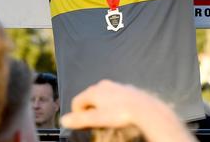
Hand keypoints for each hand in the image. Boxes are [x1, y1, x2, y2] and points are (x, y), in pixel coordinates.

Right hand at [60, 80, 193, 141]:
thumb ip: (79, 120)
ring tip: (110, 119)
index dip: (78, 115)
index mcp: (93, 90)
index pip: (76, 102)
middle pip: (89, 99)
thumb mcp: (97, 119)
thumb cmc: (120, 114)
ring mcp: (116, 85)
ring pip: (102, 97)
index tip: (85, 125)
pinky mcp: (127, 89)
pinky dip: (114, 104)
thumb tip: (63, 121)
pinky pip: (114, 97)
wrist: (146, 109)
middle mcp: (102, 85)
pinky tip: (121, 113)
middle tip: (98, 123)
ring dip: (102, 108)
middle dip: (90, 111)